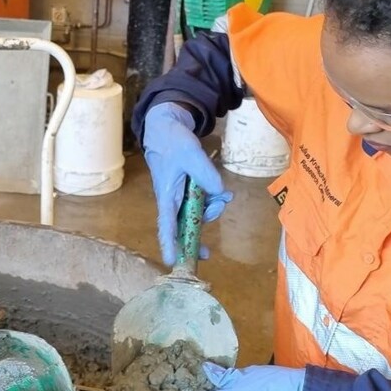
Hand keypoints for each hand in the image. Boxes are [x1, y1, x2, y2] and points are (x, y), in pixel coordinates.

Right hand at [142, 102, 233, 265]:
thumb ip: (206, 175)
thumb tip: (220, 194)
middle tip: (214, 229)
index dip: (169, 244)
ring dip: (211, 212)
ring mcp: (180, 197)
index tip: (173, 262)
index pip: (167, 225)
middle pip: (184, 227)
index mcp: (167, 196)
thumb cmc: (173, 143)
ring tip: (223, 197)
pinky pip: (200, 204)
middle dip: (198, 234)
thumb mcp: (192, 155)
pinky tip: (222, 194)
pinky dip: (212, 202)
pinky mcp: (188, 191)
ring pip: (195, 216)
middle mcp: (172, 201)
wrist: (167, 128)